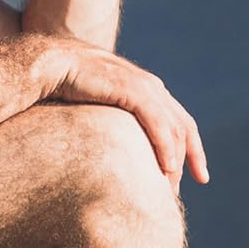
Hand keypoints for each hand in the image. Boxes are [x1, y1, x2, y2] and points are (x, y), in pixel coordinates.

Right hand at [45, 42, 207, 188]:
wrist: (49, 64)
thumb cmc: (63, 85)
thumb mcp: (95, 104)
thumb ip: (109, 119)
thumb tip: (106, 144)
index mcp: (144, 87)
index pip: (176, 118)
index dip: (189, 143)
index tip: (191, 169)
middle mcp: (150, 86)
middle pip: (183, 124)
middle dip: (194, 154)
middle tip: (199, 180)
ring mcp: (143, 86)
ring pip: (173, 126)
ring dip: (178, 157)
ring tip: (174, 183)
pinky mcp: (132, 90)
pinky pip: (157, 123)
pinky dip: (165, 145)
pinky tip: (167, 166)